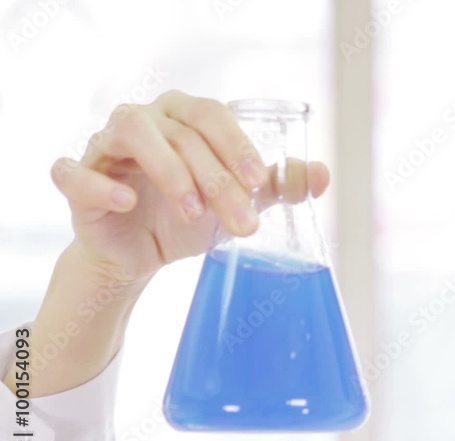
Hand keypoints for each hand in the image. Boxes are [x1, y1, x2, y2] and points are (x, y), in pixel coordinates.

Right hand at [50, 89, 330, 289]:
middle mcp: (145, 119)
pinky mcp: (77, 180)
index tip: (259, 183)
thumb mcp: (239, 202)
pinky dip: (98, 183)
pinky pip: (73, 171)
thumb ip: (278, 187)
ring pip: (133, 133)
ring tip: (195, 211)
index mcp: (183, 116)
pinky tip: (127, 202)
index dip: (236, 145)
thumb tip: (323, 174)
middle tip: (244, 223)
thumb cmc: (191, 216)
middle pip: (182, 133)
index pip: (212, 114)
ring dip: (169, 171)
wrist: (144, 255)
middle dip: (218, 179)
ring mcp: (105, 145)